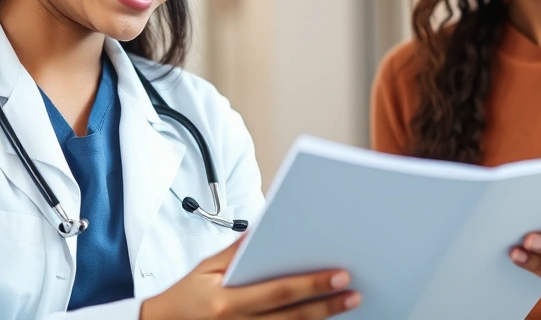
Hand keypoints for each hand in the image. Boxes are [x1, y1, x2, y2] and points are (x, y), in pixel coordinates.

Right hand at [140, 237, 360, 318]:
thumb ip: (236, 252)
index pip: (279, 291)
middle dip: (326, 303)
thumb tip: (263, 230)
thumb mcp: (205, 268)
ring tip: (348, 304)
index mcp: (228, 301)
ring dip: (322, 318)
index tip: (339, 274)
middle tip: (354, 291)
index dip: (312, 284)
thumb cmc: (186, 295)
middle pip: (293, 316)